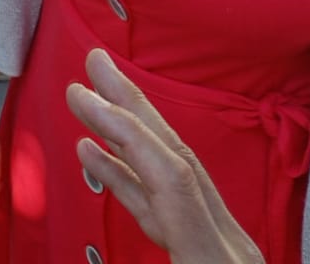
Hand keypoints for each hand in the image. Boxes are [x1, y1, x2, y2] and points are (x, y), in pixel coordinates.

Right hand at [67, 50, 264, 263]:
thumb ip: (139, 247)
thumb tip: (102, 180)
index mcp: (216, 257)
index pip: (172, 178)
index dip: (126, 131)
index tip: (85, 95)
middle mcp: (224, 245)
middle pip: (175, 160)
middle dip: (132, 108)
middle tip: (98, 65)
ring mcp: (220, 248)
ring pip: (169, 178)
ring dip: (125, 137)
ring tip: (89, 103)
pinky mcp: (208, 256)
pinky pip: (164, 209)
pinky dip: (130, 180)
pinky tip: (98, 158)